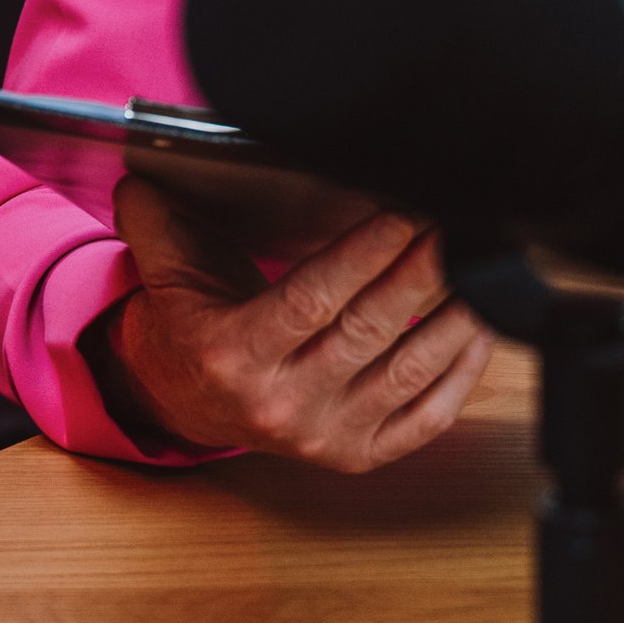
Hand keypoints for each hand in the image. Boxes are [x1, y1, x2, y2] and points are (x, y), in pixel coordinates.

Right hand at [102, 173, 492, 469]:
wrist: (184, 401)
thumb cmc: (191, 324)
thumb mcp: (164, 268)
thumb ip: (154, 217)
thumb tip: (141, 167)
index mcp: (232, 354)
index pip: (311, 301)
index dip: (362, 258)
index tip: (403, 218)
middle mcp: (279, 404)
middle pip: (367, 333)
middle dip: (420, 275)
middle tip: (455, 230)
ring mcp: (322, 436)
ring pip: (406, 374)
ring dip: (454, 322)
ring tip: (482, 272)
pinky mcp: (357, 455)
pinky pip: (425, 419)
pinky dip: (461, 375)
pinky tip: (480, 331)